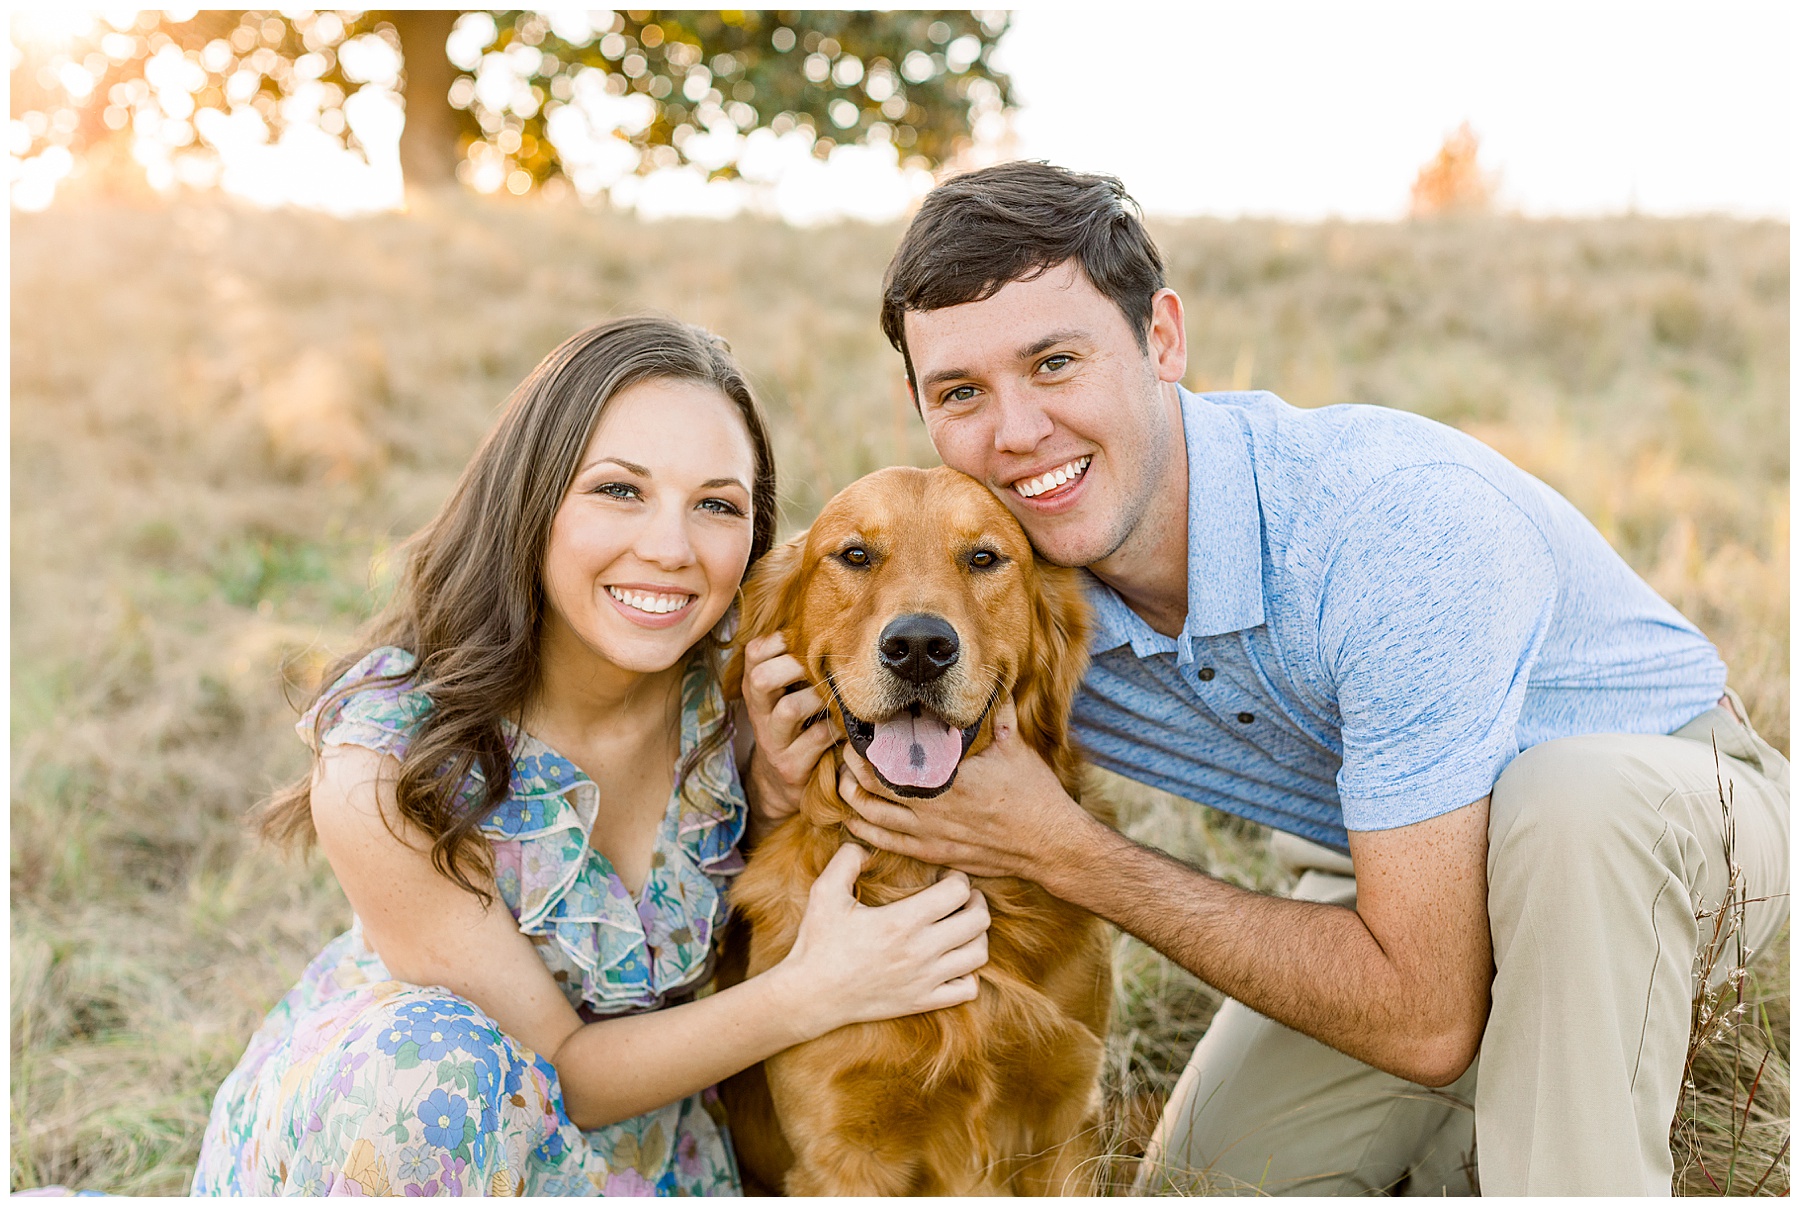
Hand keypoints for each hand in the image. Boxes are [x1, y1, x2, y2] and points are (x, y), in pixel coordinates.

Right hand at [740, 634, 839, 825]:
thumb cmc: (794, 725)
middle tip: (822, 665)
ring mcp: (772, 741)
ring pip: (789, 709)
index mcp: (755, 687)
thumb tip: (833, 623)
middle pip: (762, 678)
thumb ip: (796, 664)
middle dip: (796, 666)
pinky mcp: (790, 766)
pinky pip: (817, 739)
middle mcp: (758, 712)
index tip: (806, 639)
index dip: (781, 640)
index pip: (754, 652)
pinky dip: (837, 727)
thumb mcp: (785, 693)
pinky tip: (847, 723)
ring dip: (819, 697)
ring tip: (837, 695)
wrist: (781, 781)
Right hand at [776, 843, 989, 1037]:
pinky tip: (952, 961)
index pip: (958, 891)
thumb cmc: (817, 942)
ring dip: (977, 935)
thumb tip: (869, 847)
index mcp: (901, 921)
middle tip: (961, 897)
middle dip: (975, 901)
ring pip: (979, 954)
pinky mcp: (923, 1002)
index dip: (957, 878)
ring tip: (961, 926)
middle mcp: (920, 951)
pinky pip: (968, 989)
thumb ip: (848, 860)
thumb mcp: (824, 892)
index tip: (943, 877)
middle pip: (978, 921)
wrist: (811, 995)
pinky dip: (969, 973)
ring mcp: (925, 980)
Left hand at [838, 697, 1097, 883]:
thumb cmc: (1034, 794)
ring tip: (844, 781)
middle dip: (852, 768)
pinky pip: (888, 844)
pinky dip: (866, 832)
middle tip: (845, 751)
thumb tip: (992, 683)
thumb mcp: (1016, 746)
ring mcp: (930, 835)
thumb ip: (998, 714)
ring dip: (853, 798)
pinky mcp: (935, 854)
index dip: (866, 746)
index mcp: (946, 776)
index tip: (858, 730)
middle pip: (871, 787)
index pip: (890, 759)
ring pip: (873, 818)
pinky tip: (856, 820)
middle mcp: (931, 807)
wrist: (1050, 844)